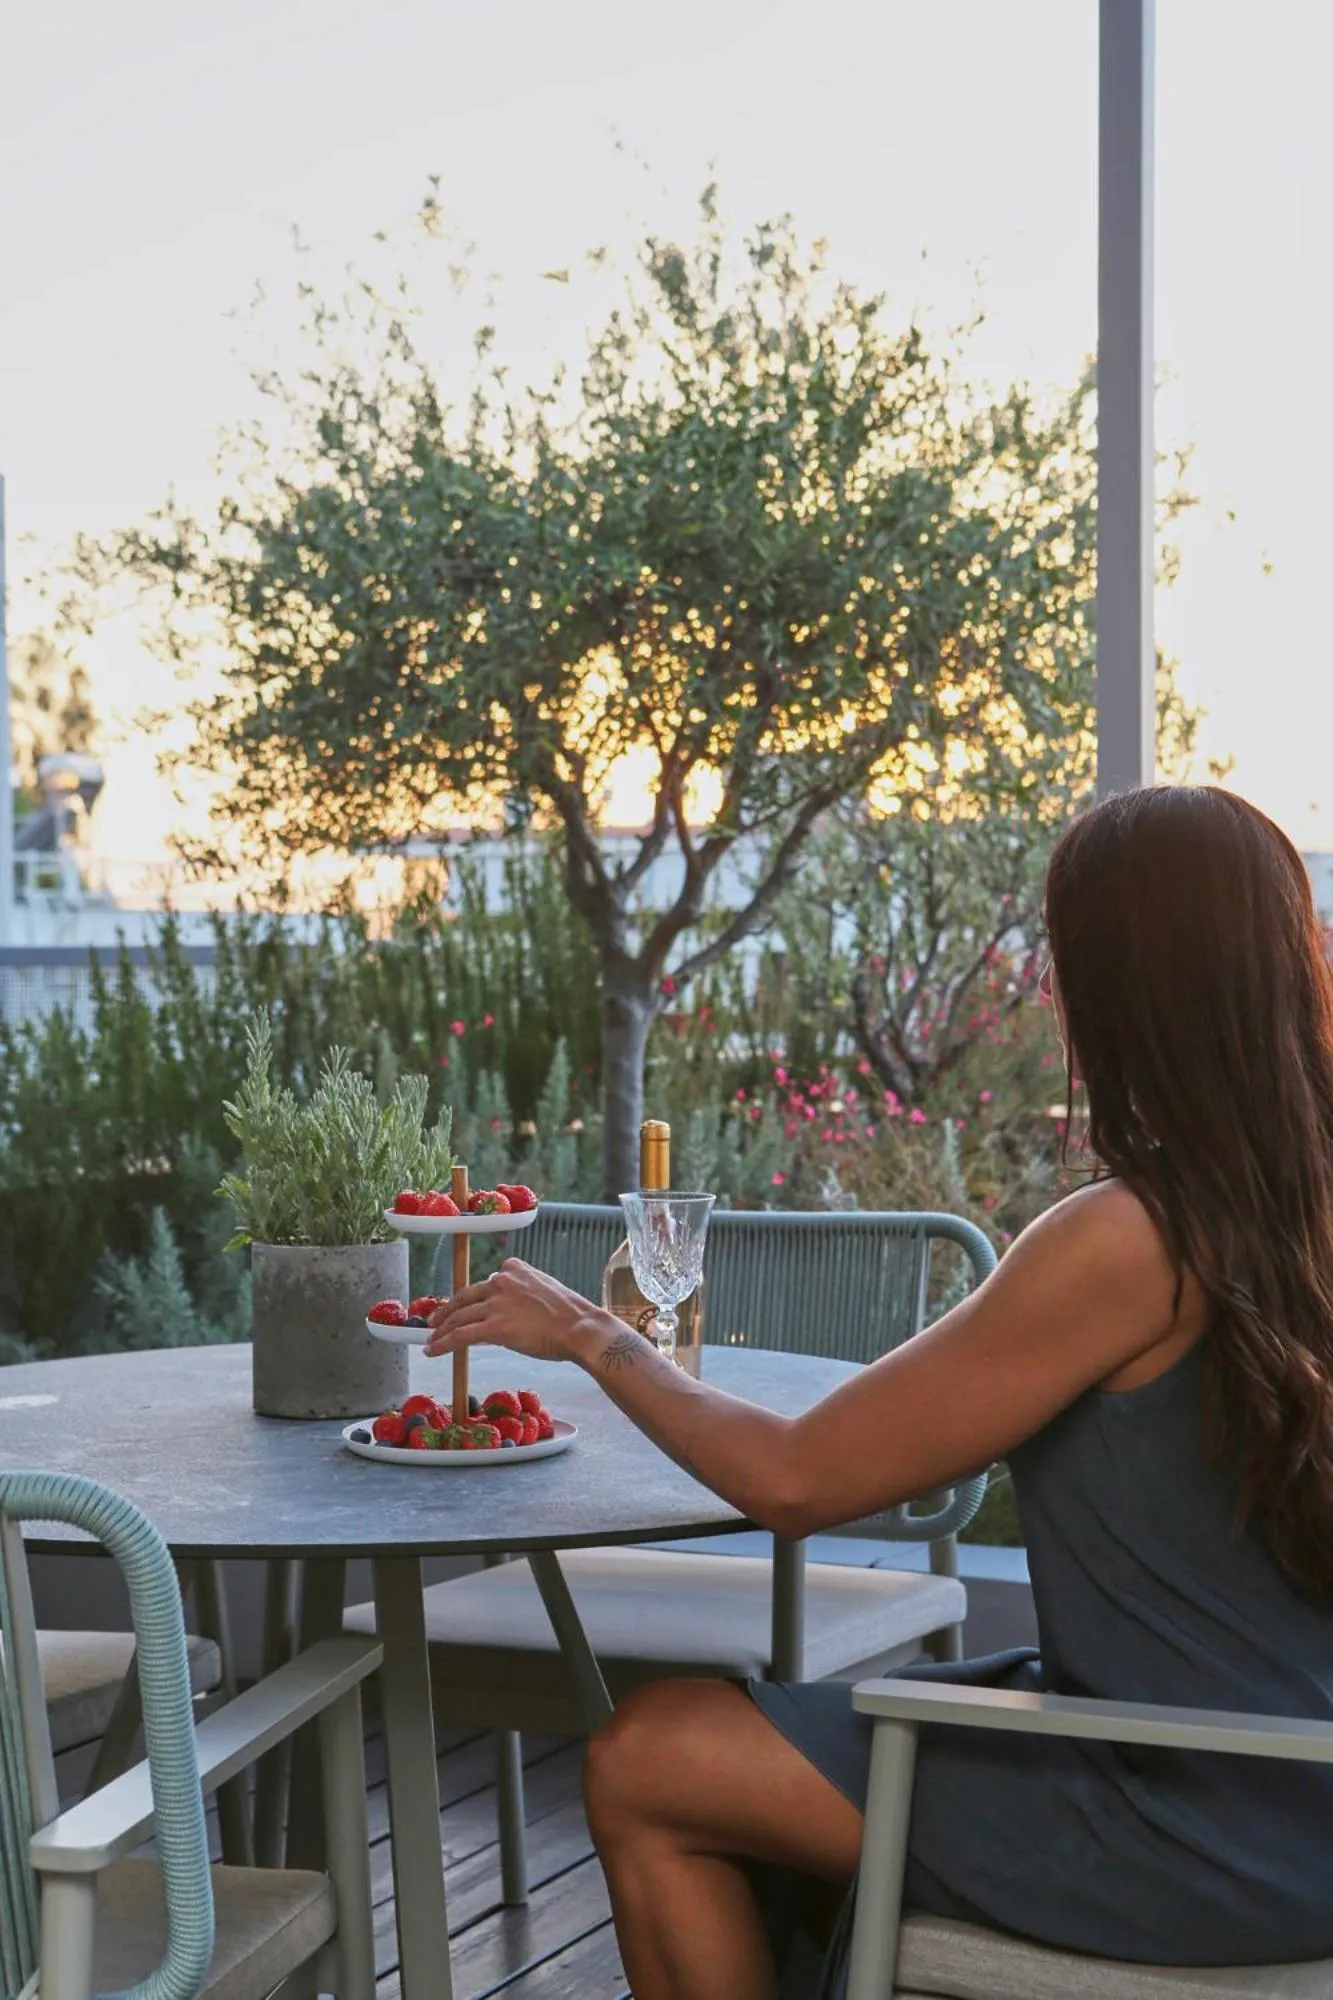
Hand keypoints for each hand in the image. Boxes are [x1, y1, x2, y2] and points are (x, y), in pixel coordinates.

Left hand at [424, 1259, 594, 1364]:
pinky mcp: (494, 1326)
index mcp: (514, 1268)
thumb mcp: (542, 1291)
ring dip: (442, 1329)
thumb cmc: (570, 1316)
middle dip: (447, 1311)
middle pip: (465, 1297)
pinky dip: (443, 1343)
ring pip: (459, 1316)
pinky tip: (433, 1350)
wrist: (580, 1328)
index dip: (470, 1299)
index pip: (484, 1284)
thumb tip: (505, 1313)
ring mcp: (496, 1303)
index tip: (462, 1308)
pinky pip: (460, 1335)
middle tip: (435, 1322)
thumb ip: (520, 1296)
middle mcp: (501, 1280)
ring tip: (432, 1339)